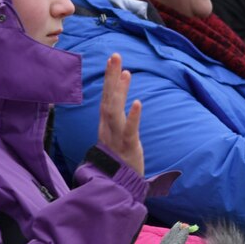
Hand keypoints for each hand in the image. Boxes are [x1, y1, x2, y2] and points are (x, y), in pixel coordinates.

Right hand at [97, 53, 144, 175]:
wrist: (116, 187)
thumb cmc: (119, 160)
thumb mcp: (117, 136)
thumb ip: (119, 117)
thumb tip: (119, 104)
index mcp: (105, 125)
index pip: (107, 98)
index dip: (110, 79)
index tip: (114, 61)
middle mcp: (108, 128)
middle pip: (107, 99)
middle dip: (110, 77)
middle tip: (115, 56)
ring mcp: (116, 137)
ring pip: (115, 110)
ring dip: (119, 91)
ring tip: (125, 72)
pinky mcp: (127, 147)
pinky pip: (129, 130)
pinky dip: (133, 117)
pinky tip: (138, 103)